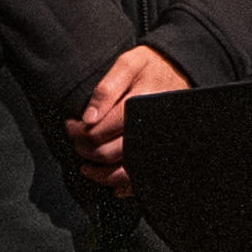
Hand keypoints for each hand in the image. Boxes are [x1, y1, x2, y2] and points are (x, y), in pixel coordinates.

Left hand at [67, 43, 189, 197]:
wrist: (182, 69)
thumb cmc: (151, 65)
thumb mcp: (128, 64)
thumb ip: (106, 89)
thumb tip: (88, 118)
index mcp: (139, 106)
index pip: (99, 131)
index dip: (78, 132)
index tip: (70, 125)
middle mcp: (149, 128)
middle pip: (108, 153)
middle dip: (86, 150)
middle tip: (76, 141)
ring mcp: (157, 143)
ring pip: (124, 172)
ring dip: (101, 174)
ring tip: (87, 167)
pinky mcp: (162, 151)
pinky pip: (144, 177)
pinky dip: (126, 186)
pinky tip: (114, 186)